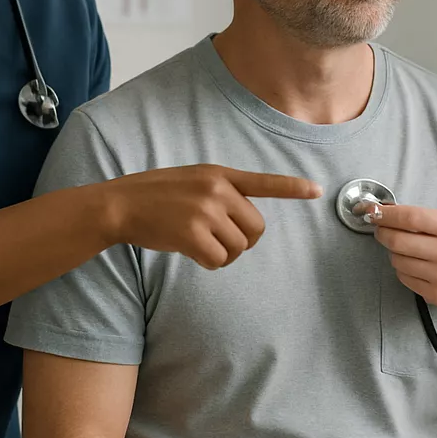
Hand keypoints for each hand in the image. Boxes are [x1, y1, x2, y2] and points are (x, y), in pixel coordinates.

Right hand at [104, 165, 321, 269]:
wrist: (120, 204)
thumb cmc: (156, 196)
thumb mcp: (192, 181)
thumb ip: (219, 192)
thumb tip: (244, 221)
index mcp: (219, 174)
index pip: (263, 182)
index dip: (292, 188)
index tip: (316, 191)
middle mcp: (217, 190)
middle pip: (256, 229)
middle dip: (242, 242)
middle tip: (217, 240)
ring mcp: (205, 211)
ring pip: (239, 248)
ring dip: (224, 254)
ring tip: (199, 243)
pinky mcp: (193, 234)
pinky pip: (218, 260)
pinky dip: (209, 263)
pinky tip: (191, 252)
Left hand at [371, 205, 436, 308]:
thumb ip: (424, 218)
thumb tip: (387, 213)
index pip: (407, 218)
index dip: (384, 214)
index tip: (371, 212)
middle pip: (396, 241)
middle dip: (382, 233)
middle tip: (381, 229)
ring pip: (397, 261)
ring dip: (394, 252)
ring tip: (407, 248)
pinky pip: (405, 278)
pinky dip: (404, 269)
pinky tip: (416, 264)